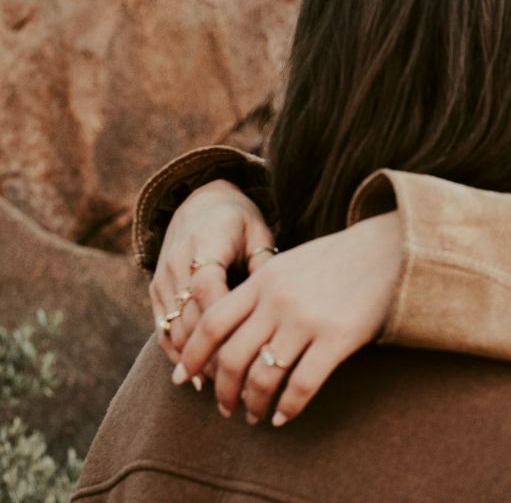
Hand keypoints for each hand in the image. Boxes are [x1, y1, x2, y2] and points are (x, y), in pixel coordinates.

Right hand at [150, 180, 275, 366]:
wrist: (198, 200)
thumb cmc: (238, 219)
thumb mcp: (258, 231)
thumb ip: (263, 264)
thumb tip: (276, 303)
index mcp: (205, 244)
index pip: (208, 289)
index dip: (226, 323)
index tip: (250, 352)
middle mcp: (176, 263)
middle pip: (189, 316)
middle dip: (213, 353)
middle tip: (241, 384)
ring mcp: (162, 279)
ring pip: (173, 328)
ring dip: (195, 361)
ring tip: (223, 390)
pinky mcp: (155, 290)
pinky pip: (162, 328)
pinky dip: (177, 354)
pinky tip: (196, 379)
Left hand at [170, 211, 404, 425]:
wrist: (392, 248)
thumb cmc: (340, 259)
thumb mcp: (291, 263)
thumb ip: (261, 290)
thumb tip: (230, 331)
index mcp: (264, 279)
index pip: (213, 322)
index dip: (193, 354)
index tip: (183, 377)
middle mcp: (279, 300)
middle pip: (233, 356)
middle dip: (223, 390)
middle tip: (224, 407)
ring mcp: (308, 319)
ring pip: (264, 376)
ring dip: (254, 404)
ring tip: (255, 416)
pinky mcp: (338, 337)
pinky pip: (302, 384)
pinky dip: (288, 407)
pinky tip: (283, 416)